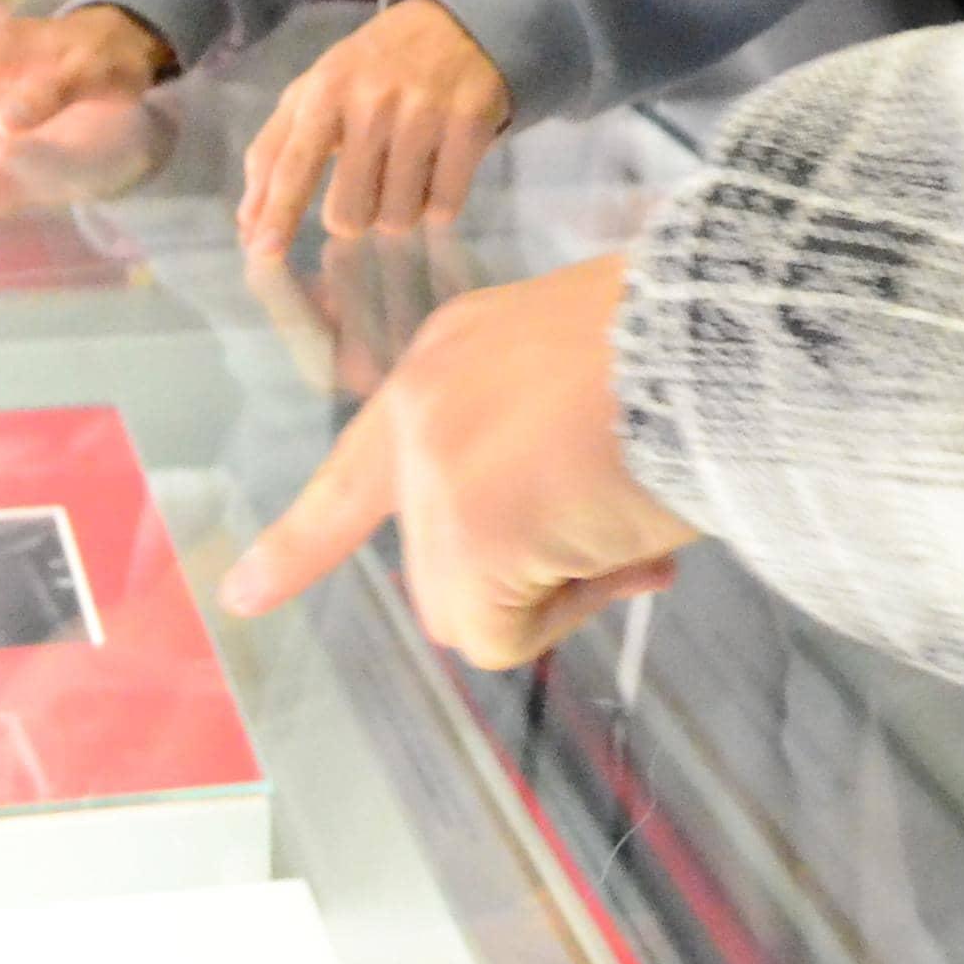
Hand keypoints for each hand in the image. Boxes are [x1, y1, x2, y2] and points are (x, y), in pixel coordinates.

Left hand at [222, 252, 697, 664]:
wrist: (722, 330)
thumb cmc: (688, 343)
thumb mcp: (582, 368)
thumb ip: (536, 440)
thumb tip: (562, 544)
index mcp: (448, 358)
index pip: (358, 464)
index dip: (303, 538)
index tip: (241, 593)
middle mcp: (423, 408)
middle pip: (440, 562)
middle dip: (526, 574)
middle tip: (625, 539)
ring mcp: (438, 473)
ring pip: (471, 608)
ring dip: (558, 591)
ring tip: (634, 525)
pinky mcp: (471, 536)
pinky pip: (507, 633)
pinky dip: (573, 614)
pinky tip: (630, 548)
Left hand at [236, 0, 511, 247]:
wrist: (459, 22)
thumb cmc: (375, 65)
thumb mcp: (318, 89)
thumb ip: (275, 150)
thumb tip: (247, 222)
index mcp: (327, 90)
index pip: (294, 165)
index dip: (278, 215)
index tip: (263, 254)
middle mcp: (373, 102)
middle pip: (349, 212)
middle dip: (354, 215)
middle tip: (366, 188)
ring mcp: (425, 114)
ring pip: (398, 216)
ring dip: (399, 210)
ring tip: (405, 174)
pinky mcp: (470, 125)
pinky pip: (444, 206)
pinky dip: (437, 204)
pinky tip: (436, 172)